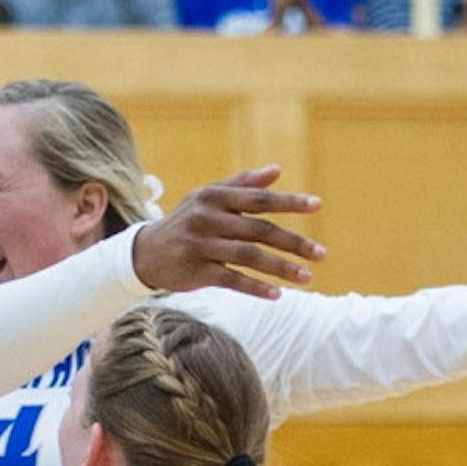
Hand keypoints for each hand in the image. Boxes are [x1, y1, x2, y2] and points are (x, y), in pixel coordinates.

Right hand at [130, 165, 323, 298]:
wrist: (145, 253)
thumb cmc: (186, 221)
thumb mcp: (208, 197)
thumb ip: (243, 183)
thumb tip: (277, 170)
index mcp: (214, 196)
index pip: (258, 199)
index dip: (289, 201)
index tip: (318, 205)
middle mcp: (207, 218)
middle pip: (258, 230)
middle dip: (293, 242)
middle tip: (321, 254)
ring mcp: (200, 246)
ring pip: (248, 257)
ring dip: (280, 268)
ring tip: (307, 277)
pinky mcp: (195, 271)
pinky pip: (231, 280)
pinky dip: (255, 287)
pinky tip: (276, 294)